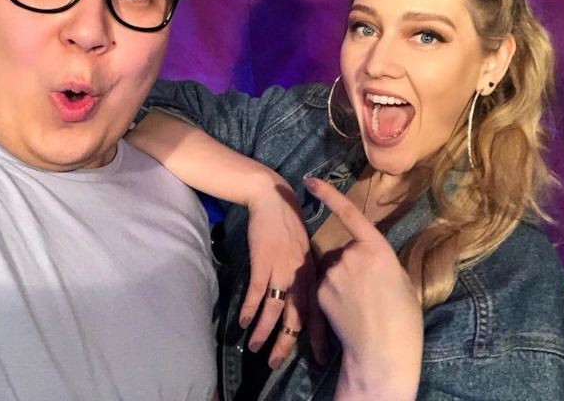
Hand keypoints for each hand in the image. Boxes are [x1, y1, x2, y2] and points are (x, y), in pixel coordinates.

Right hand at [241, 173, 326, 368]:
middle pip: (296, 317)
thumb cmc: (289, 223)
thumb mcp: (306, 249)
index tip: (321, 357)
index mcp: (313, 273)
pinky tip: (242, 322)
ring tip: (255, 348)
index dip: (319, 336)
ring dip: (262, 331)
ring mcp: (281, 269)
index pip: (318, 311)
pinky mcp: (263, 262)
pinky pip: (257, 293)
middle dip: (286, 343)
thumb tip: (305, 297)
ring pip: (274, 310)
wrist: (273, 199)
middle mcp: (300, 275)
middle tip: (277, 363)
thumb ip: (307, 274)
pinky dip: (249, 309)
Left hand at [305, 178, 421, 400]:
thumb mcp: (402, 281)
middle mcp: (351, 255)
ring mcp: (332, 273)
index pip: (350, 214)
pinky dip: (332, 295)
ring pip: (332, 269)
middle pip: (344, 251)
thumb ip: (382, 262)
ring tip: (360, 306)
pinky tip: (347, 312)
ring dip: (341, 280)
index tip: (310, 181)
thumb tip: (373, 257)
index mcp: (377, 248)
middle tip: (370, 292)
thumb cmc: (403, 319)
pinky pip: (323, 286)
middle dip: (352, 265)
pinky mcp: (319, 291)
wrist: (383, 352)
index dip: (329, 195)